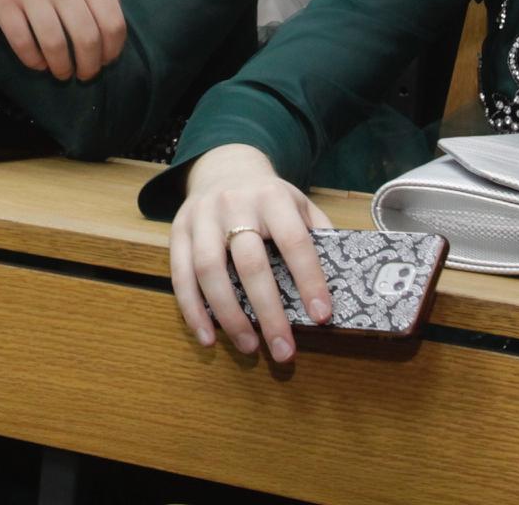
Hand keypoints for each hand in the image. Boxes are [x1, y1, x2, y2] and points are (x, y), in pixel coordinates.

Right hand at [0, 0, 127, 81]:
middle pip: (86, 38)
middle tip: (84, 74)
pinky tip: (38, 63)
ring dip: (61, 67)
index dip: (111, 50)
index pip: (112, 21)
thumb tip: (115, 29)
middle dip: (88, 66)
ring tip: (61, 72)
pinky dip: (33, 60)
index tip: (105, 62)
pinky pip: (23, 42)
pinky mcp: (3, 1)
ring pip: (54, 44)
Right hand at [168, 145, 338, 361]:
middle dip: (268, 312)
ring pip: (209, 271)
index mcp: (272, 197)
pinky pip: (180, 275)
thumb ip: (318, 235)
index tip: (321, 316)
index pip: (295, 241)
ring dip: (229, 316)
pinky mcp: (177, 231)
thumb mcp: (298, 203)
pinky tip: (209, 337)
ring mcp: (201, 217)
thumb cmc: (268, 197)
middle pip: (250, 263)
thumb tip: (341, 281)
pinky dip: (192, 311)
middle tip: (284, 350)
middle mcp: (234, 204)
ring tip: (250, 347)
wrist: (223, 167)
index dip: (309, 279)